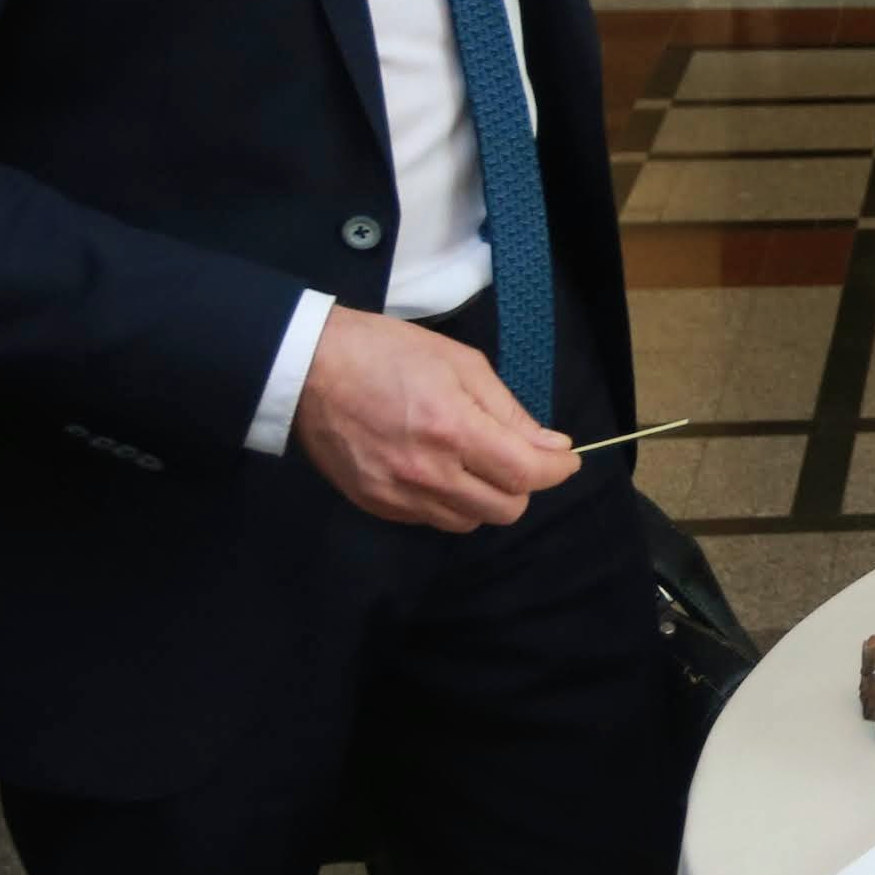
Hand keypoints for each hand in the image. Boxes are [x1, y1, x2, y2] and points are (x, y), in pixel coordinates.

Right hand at [291, 305, 576, 529]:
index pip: (526, 474)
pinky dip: (447, 502)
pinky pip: (430, 519)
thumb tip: (552, 445)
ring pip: (469, 521)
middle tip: (516, 457)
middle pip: (505, 508)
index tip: (566, 458)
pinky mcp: (375, 504)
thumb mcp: (461, 364)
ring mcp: (397, 494)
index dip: (557, 469)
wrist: (309, 367)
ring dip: (485, 497)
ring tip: (474, 463)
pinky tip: (439, 471)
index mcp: (453, 429)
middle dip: (523, 485)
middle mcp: (428, 472)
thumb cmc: (388, 353)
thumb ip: (508, 411)